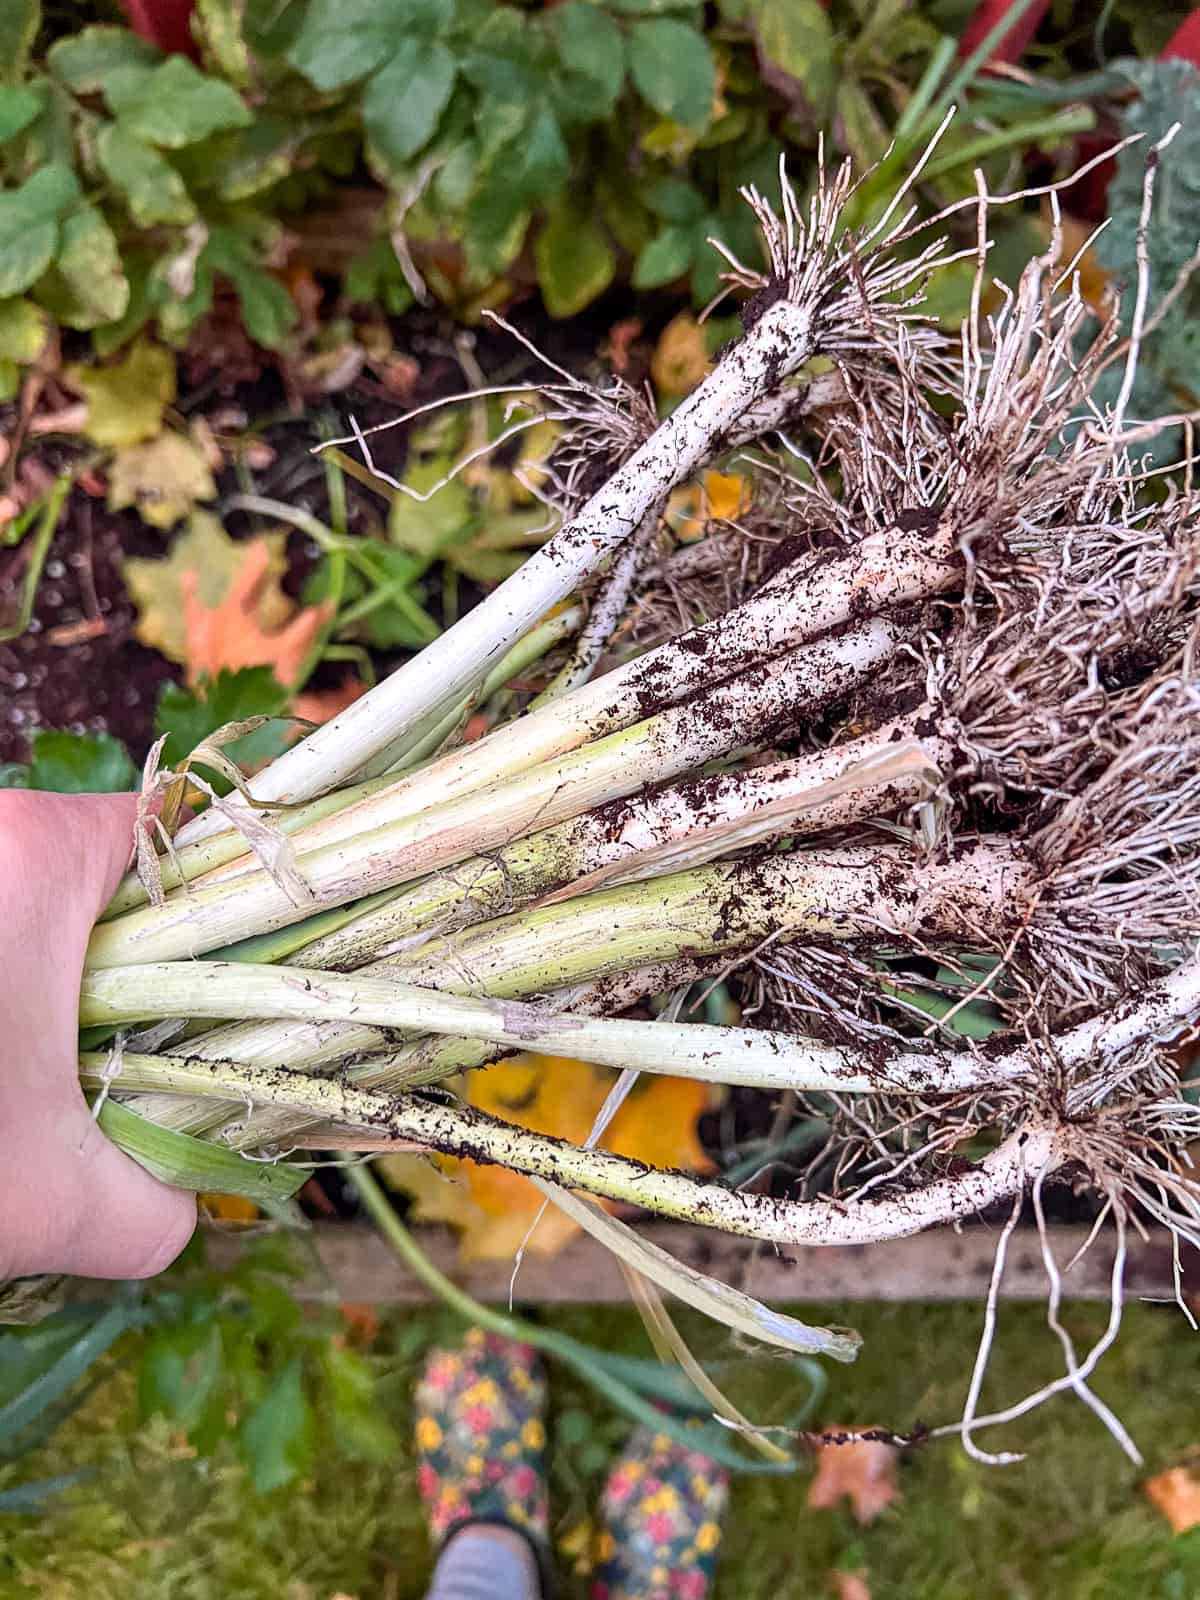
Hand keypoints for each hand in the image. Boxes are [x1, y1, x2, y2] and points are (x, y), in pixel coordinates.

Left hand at [0, 790, 195, 1280]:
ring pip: (17, 898)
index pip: (173, 825)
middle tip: (129, 1046)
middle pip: (95, 864)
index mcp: (33, 859)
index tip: (232, 969)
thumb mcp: (50, 1203)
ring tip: (30, 1070)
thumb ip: (156, 1204)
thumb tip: (186, 1204)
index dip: (220, 891)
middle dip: (126, 954)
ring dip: (43, 975)